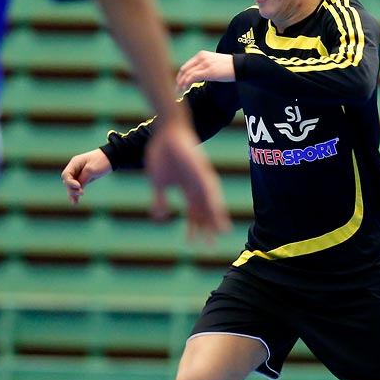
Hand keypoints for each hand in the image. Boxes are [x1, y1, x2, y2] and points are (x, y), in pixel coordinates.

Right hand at [60, 149, 113, 203]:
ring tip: (75, 202)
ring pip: (71, 186)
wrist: (111, 158)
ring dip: (73, 193)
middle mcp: (75, 168)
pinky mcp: (84, 178)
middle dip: (72, 189)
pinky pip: (77, 187)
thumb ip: (83, 179)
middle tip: (81, 193)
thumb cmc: (101, 161)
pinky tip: (76, 202)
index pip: (66, 174)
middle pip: (67, 181)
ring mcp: (79, 174)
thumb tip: (77, 188)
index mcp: (75, 163)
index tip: (78, 186)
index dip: (70, 182)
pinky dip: (76, 194)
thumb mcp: (91, 170)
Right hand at [144, 119, 229, 238]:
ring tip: (220, 234)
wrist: (166, 132)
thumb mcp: (158, 183)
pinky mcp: (202, 172)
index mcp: (187, 190)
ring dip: (214, 220)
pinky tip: (218, 216)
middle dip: (206, 229)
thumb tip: (160, 217)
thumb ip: (160, 200)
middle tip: (209, 247)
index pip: (192, 213)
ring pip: (210, 204)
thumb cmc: (162, 155)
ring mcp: (200, 179)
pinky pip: (210, 191)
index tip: (192, 243)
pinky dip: (214, 204)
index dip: (193, 228)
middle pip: (204, 212)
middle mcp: (197, 187)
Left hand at [175, 51, 235, 89]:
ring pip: (186, 73)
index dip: (181, 75)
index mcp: (201, 55)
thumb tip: (198, 76)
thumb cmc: (229, 67)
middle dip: (178, 79)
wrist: (239, 66)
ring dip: (181, 83)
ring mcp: (204, 64)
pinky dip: (186, 83)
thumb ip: (204, 66)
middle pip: (184, 69)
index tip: (179, 83)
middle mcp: (201, 57)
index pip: (187, 65)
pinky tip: (184, 88)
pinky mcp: (207, 71)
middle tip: (176, 89)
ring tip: (178, 91)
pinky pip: (192, 77)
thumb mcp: (214, 63)